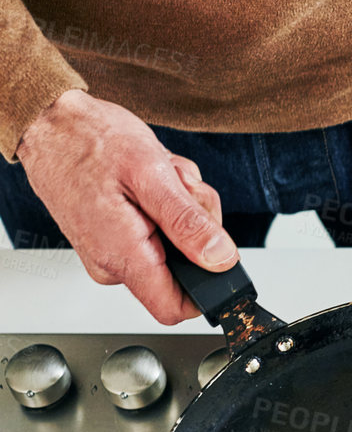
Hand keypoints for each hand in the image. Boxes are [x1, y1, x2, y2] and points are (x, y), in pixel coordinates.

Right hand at [15, 90, 235, 323]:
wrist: (51, 123)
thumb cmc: (89, 140)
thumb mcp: (152, 175)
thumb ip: (188, 223)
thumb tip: (220, 259)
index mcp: (122, 256)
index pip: (175, 308)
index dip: (208, 287)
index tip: (218, 253)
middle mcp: (113, 262)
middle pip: (186, 269)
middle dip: (198, 227)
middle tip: (180, 190)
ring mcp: (113, 250)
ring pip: (178, 245)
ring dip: (184, 208)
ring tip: (161, 178)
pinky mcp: (115, 237)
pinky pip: (160, 231)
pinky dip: (168, 203)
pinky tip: (152, 181)